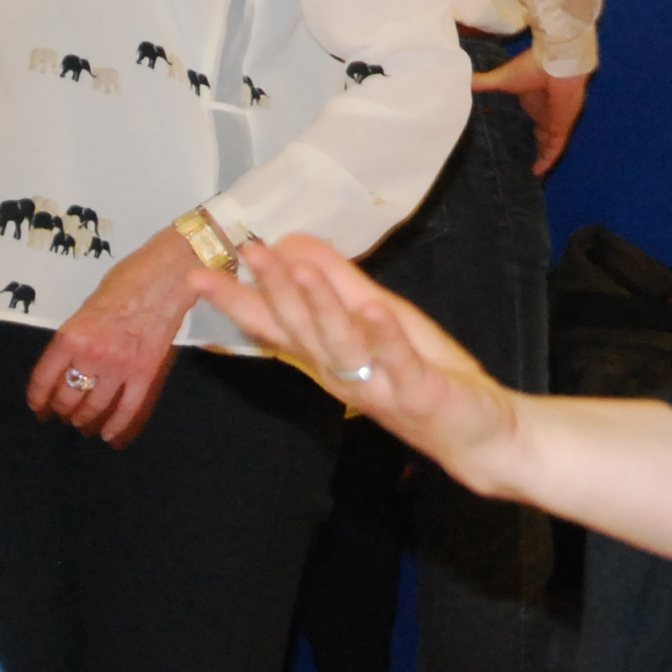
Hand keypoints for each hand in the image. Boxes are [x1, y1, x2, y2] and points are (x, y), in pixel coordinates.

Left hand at [23, 229, 202, 446]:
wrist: (171, 273)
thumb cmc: (129, 279)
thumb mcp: (88, 306)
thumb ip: (77, 336)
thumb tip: (71, 361)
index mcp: (71, 336)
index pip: (44, 379)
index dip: (37, 398)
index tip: (38, 407)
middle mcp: (91, 356)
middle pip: (67, 397)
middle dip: (62, 408)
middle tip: (64, 411)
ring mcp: (120, 366)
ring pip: (94, 407)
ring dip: (84, 418)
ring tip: (82, 420)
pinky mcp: (146, 372)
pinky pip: (127, 408)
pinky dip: (116, 425)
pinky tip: (108, 435)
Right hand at [195, 233, 520, 493]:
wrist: (474, 430)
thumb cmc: (419, 369)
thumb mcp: (376, 315)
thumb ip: (337, 282)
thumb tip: (293, 240)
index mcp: (325, 355)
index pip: (274, 324)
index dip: (237, 299)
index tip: (197, 274)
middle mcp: (340, 371)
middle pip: (299, 328)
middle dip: (273, 290)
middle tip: (248, 253)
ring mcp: (377, 383)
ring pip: (340, 343)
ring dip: (320, 307)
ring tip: (299, 272)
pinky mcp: (417, 390)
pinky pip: (396, 360)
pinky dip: (384, 335)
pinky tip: (373, 309)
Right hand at [473, 51, 587, 174]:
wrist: (556, 65)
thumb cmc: (530, 68)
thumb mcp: (501, 78)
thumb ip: (482, 83)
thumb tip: (458, 82)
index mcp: (530, 99)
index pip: (525, 117)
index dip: (517, 127)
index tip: (505, 138)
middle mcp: (543, 111)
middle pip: (539, 132)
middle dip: (531, 145)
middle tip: (517, 160)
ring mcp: (553, 120)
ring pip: (547, 143)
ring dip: (540, 155)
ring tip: (527, 171)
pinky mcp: (561, 128)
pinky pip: (555, 148)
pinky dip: (547, 160)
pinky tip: (537, 172)